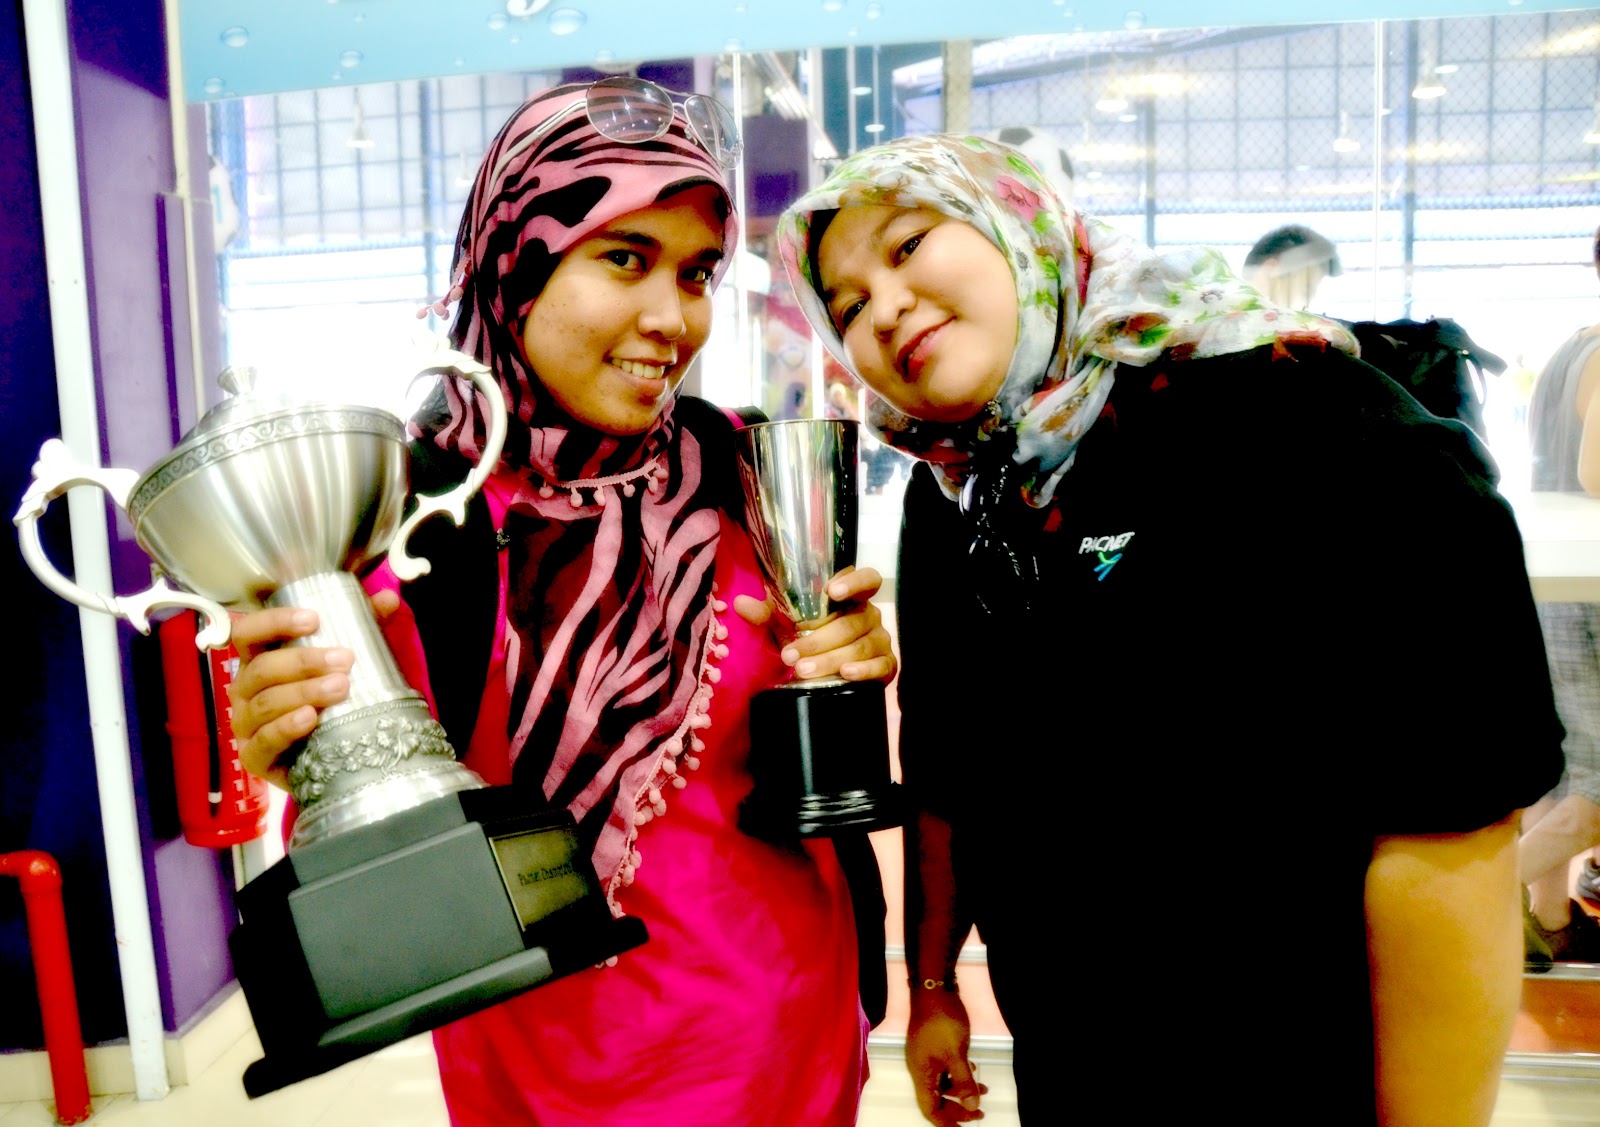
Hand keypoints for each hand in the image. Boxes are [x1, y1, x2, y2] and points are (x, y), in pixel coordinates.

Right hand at [226, 590, 400, 788]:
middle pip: (262, 669)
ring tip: (340, 687)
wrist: (328, 759)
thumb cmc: (329, 702)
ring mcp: (245, 725)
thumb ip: (363, 627)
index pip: (248, 632)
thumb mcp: (344, 662)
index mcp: (259, 660)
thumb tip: (388, 598)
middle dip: (304, 661)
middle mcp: (245, 690)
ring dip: (304, 692)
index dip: (274, 622)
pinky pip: (264, 740)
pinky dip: (286, 727)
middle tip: (346, 660)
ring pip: (265, 703)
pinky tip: (310, 718)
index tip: (314, 619)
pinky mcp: (254, 757)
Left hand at [732, 566, 895, 683]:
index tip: (832, 591)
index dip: (854, 582)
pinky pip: (881, 666)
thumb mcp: (786, 623)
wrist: (826, 670)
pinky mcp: (886, 664)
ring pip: (859, 647)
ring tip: (803, 670)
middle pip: (851, 623)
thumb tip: (740, 603)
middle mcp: (870, 615)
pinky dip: (863, 671)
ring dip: (830, 659)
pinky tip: (845, 675)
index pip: (867, 579)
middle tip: (791, 654)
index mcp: (852, 597)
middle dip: (818, 640)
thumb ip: (766, 612)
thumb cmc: (808, 636)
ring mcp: (881, 640)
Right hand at [906, 990, 985, 1123]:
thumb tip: (973, 1106)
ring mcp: (926, 1056)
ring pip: (942, 1084)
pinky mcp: (933, 1046)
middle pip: (936, 1099)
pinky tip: (974, 1071)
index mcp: (921, 1074)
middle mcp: (921, 1069)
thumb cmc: (941, 1022)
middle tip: (979, 1114)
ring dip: (961, 1091)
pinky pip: (945, 1069)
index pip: (930, 1109)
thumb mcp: (956, 1054)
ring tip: (983, 1092)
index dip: (945, 1122)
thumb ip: (964, 1082)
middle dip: (958, 1109)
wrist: (933, 989)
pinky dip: (959, 1075)